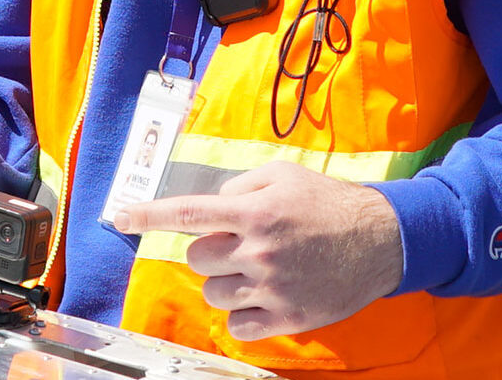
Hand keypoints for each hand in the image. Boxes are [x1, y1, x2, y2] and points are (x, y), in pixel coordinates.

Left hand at [110, 162, 401, 340]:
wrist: (382, 241)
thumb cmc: (329, 204)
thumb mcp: (284, 176)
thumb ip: (240, 187)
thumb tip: (211, 206)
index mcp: (254, 211)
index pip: (187, 213)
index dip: (147, 215)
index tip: (119, 218)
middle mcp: (259, 250)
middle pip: (197, 258)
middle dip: (211, 251)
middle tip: (240, 244)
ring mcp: (272, 287)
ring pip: (214, 293)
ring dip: (226, 282)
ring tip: (258, 269)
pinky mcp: (287, 317)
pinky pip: (238, 326)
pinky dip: (243, 313)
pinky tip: (264, 296)